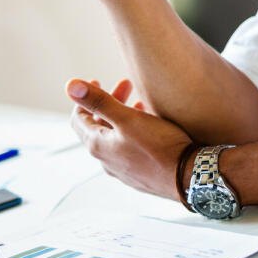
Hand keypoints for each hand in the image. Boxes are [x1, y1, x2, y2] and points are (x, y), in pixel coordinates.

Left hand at [68, 78, 192, 201]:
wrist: (187, 176)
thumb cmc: (159, 147)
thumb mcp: (127, 118)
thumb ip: (99, 101)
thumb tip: (71, 86)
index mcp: (98, 145)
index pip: (79, 119)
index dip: (85, 99)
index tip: (97, 81)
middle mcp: (106, 160)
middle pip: (98, 127)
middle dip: (109, 103)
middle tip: (126, 85)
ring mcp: (122, 169)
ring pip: (114, 138)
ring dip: (122, 118)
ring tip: (140, 104)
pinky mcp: (139, 174)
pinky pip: (128, 149)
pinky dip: (132, 132)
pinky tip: (150, 127)